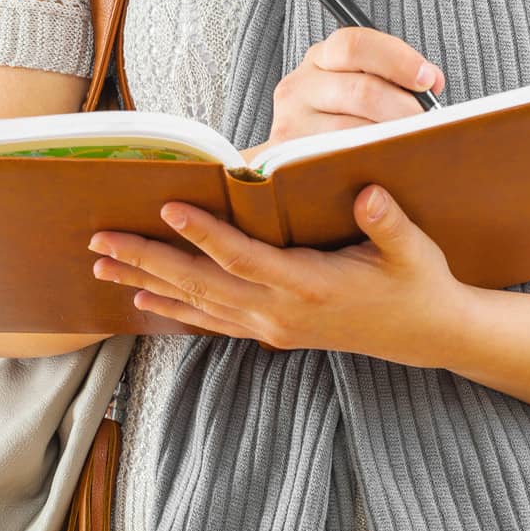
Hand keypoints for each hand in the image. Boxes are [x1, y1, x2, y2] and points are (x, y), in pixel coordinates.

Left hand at [87, 182, 466, 366]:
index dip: (204, 234)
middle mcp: (280, 313)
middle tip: (99, 241)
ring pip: (197, 305)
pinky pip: (212, 322)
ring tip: (101, 267)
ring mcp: (273, 327)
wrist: (430, 336)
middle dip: (147, 261)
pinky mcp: (272, 332)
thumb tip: (368, 194)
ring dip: (147, 284)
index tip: (167, 207)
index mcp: (309, 287)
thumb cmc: (418, 283)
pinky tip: (143, 301)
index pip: (243, 258)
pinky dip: (174, 310)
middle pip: (201, 285)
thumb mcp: (415, 250)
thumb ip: (388, 223)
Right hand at [261, 26, 444, 153]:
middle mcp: (300, 85)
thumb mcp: (363, 84)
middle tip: (425, 123)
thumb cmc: (343, 118)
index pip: (356, 44)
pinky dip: (369, 161)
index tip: (426, 79)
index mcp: (321, 58)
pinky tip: (385, 164)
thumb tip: (431, 81)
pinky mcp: (293, 158)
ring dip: (391, 139)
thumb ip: (394, 76)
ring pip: (354, 130)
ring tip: (409, 145)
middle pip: (362, 90)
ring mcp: (291, 122)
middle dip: (404, 107)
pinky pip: (341, 159)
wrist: (300, 161)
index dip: (397, 60)